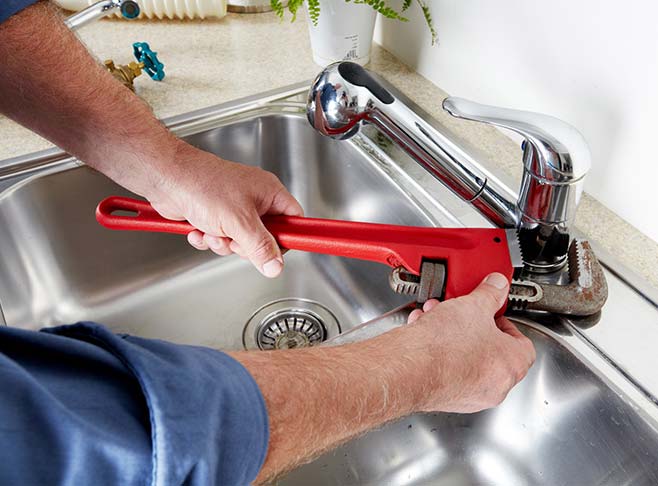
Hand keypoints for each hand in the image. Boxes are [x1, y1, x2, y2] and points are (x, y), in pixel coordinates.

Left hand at [147, 142, 302, 277]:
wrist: (166, 178)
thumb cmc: (201, 184)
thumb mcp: (239, 221)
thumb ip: (260, 247)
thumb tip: (275, 266)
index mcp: (269, 193)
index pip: (293, 220)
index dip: (288, 238)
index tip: (277, 252)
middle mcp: (254, 199)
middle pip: (265, 237)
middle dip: (245, 245)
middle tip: (235, 240)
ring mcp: (233, 208)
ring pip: (240, 241)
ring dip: (224, 244)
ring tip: (213, 232)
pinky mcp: (214, 216)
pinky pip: (221, 238)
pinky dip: (209, 239)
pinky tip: (198, 230)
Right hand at [402, 272, 535, 412]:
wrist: (409, 368)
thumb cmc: (445, 346)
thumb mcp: (474, 305)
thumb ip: (491, 293)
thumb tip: (498, 286)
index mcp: (511, 364)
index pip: (523, 344)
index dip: (507, 324)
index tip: (492, 314)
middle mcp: (495, 386)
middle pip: (491, 351)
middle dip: (473, 328)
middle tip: (463, 314)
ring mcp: (471, 396)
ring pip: (467, 360)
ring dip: (453, 338)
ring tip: (437, 320)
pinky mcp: (446, 398)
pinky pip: (448, 371)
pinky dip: (438, 353)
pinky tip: (425, 334)